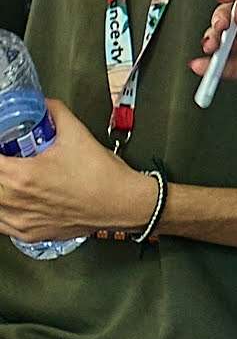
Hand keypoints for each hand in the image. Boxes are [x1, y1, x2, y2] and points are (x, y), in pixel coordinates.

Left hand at [0, 100, 152, 241]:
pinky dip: (2, 209)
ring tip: (12, 178)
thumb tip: (44, 105)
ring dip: (1, 188)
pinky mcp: (28, 233)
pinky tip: (12, 199)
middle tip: (10, 158)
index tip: (5, 147)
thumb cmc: (103, 176)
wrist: (122, 203)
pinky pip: (1, 223)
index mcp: (22, 176)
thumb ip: (56, 113)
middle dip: (1, 167)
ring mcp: (21, 220)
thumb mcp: (78, 134)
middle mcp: (17, 201)